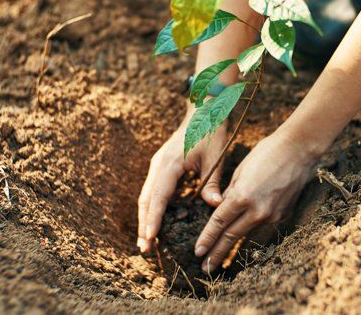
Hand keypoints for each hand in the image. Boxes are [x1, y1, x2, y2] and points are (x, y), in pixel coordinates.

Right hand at [137, 106, 227, 252]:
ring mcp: (158, 166)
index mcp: (170, 164)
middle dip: (144, 224)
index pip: (158, 196)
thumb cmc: (211, 132)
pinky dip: (152, 208)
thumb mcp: (215, 157)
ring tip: (146, 241)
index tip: (150, 238)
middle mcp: (159, 165)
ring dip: (145, 218)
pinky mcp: (161, 167)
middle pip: (146, 199)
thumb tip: (214, 206)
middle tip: (144, 249)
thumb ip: (212, 183)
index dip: (153, 219)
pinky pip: (153, 191)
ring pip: (147, 196)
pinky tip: (156, 223)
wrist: (203, 110)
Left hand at [193, 130, 318, 272]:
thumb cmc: (267, 153)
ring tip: (220, 260)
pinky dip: (251, 232)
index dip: (207, 239)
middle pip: (231, 236)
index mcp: (242, 196)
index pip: (219, 223)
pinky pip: (262, 227)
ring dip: (232, 248)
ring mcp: (272, 215)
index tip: (197, 252)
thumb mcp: (241, 170)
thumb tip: (221, 208)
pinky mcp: (283, 215)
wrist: (299, 150)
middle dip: (216, 253)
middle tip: (204, 268)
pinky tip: (243, 239)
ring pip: (247, 234)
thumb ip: (230, 193)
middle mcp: (257, 210)